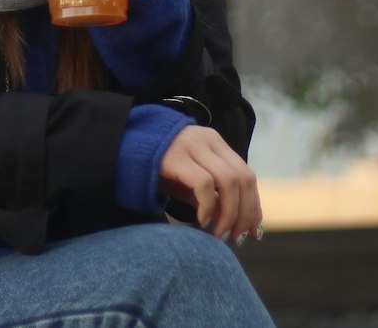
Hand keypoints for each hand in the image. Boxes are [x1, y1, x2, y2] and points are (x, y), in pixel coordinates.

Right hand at [159, 124, 263, 243]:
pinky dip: (209, 206)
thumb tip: (237, 221)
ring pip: (229, 181)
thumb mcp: (190, 179)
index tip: (253, 231)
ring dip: (230, 213)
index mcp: (215, 143)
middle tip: (237, 237)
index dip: (254, 205)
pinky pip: (204, 184)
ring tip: (220, 234)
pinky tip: (202, 221)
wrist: (124, 149)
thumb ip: (213, 194)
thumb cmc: (159, 167)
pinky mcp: (176, 156)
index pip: (247, 175)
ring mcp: (192, 145)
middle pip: (243, 178)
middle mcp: (207, 140)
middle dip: (245, 213)